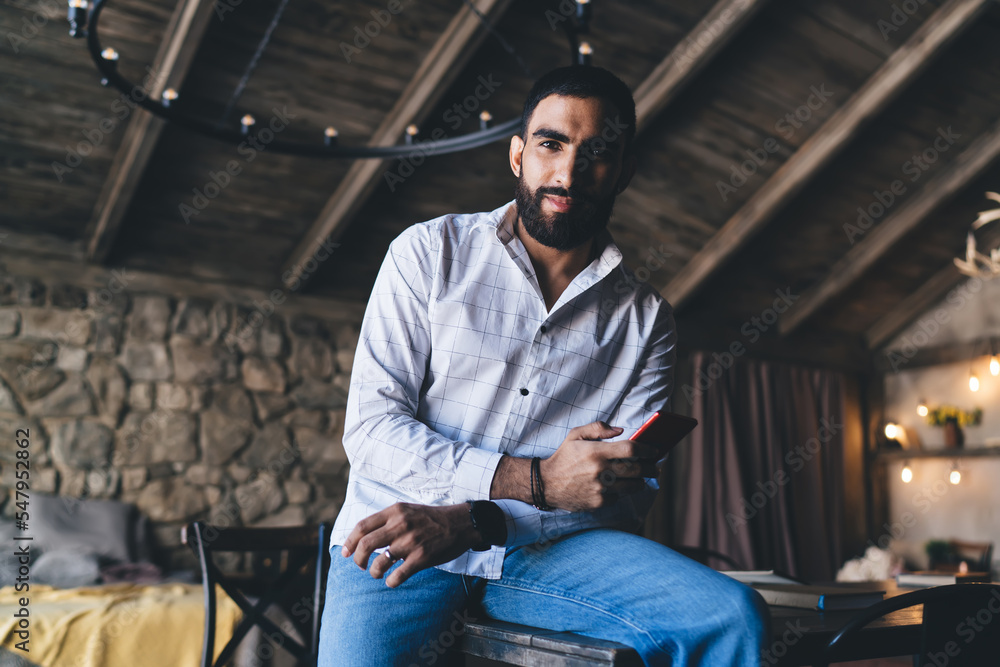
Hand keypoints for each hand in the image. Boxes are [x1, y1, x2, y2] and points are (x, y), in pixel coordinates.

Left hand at [341, 503, 478, 586]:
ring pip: (380, 563)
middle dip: (358, 560)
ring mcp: (411, 542)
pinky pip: (397, 576)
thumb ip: (388, 520)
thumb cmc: (432, 518)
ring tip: (377, 573)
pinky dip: (391, 582)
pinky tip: (392, 581)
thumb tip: (364, 536)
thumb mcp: (407, 510)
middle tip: (360, 566)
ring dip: (374, 572)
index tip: (345, 553)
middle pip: (366, 545)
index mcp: (395, 511)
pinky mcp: (421, 558)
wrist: (460, 523)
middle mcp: (400, 525)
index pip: (362, 527)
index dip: (350, 542)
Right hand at [541, 421, 660, 511]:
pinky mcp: (598, 502)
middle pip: (637, 470)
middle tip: (655, 468)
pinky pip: (619, 498)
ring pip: (632, 486)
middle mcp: (600, 471)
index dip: (647, 450)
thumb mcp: (575, 435)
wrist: (546, 484)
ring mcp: (600, 488)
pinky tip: (618, 488)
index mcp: (596, 452)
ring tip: (641, 478)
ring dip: (640, 482)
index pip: (631, 449)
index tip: (654, 451)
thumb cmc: (563, 457)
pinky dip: (621, 493)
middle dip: (650, 468)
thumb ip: (598, 428)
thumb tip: (620, 430)